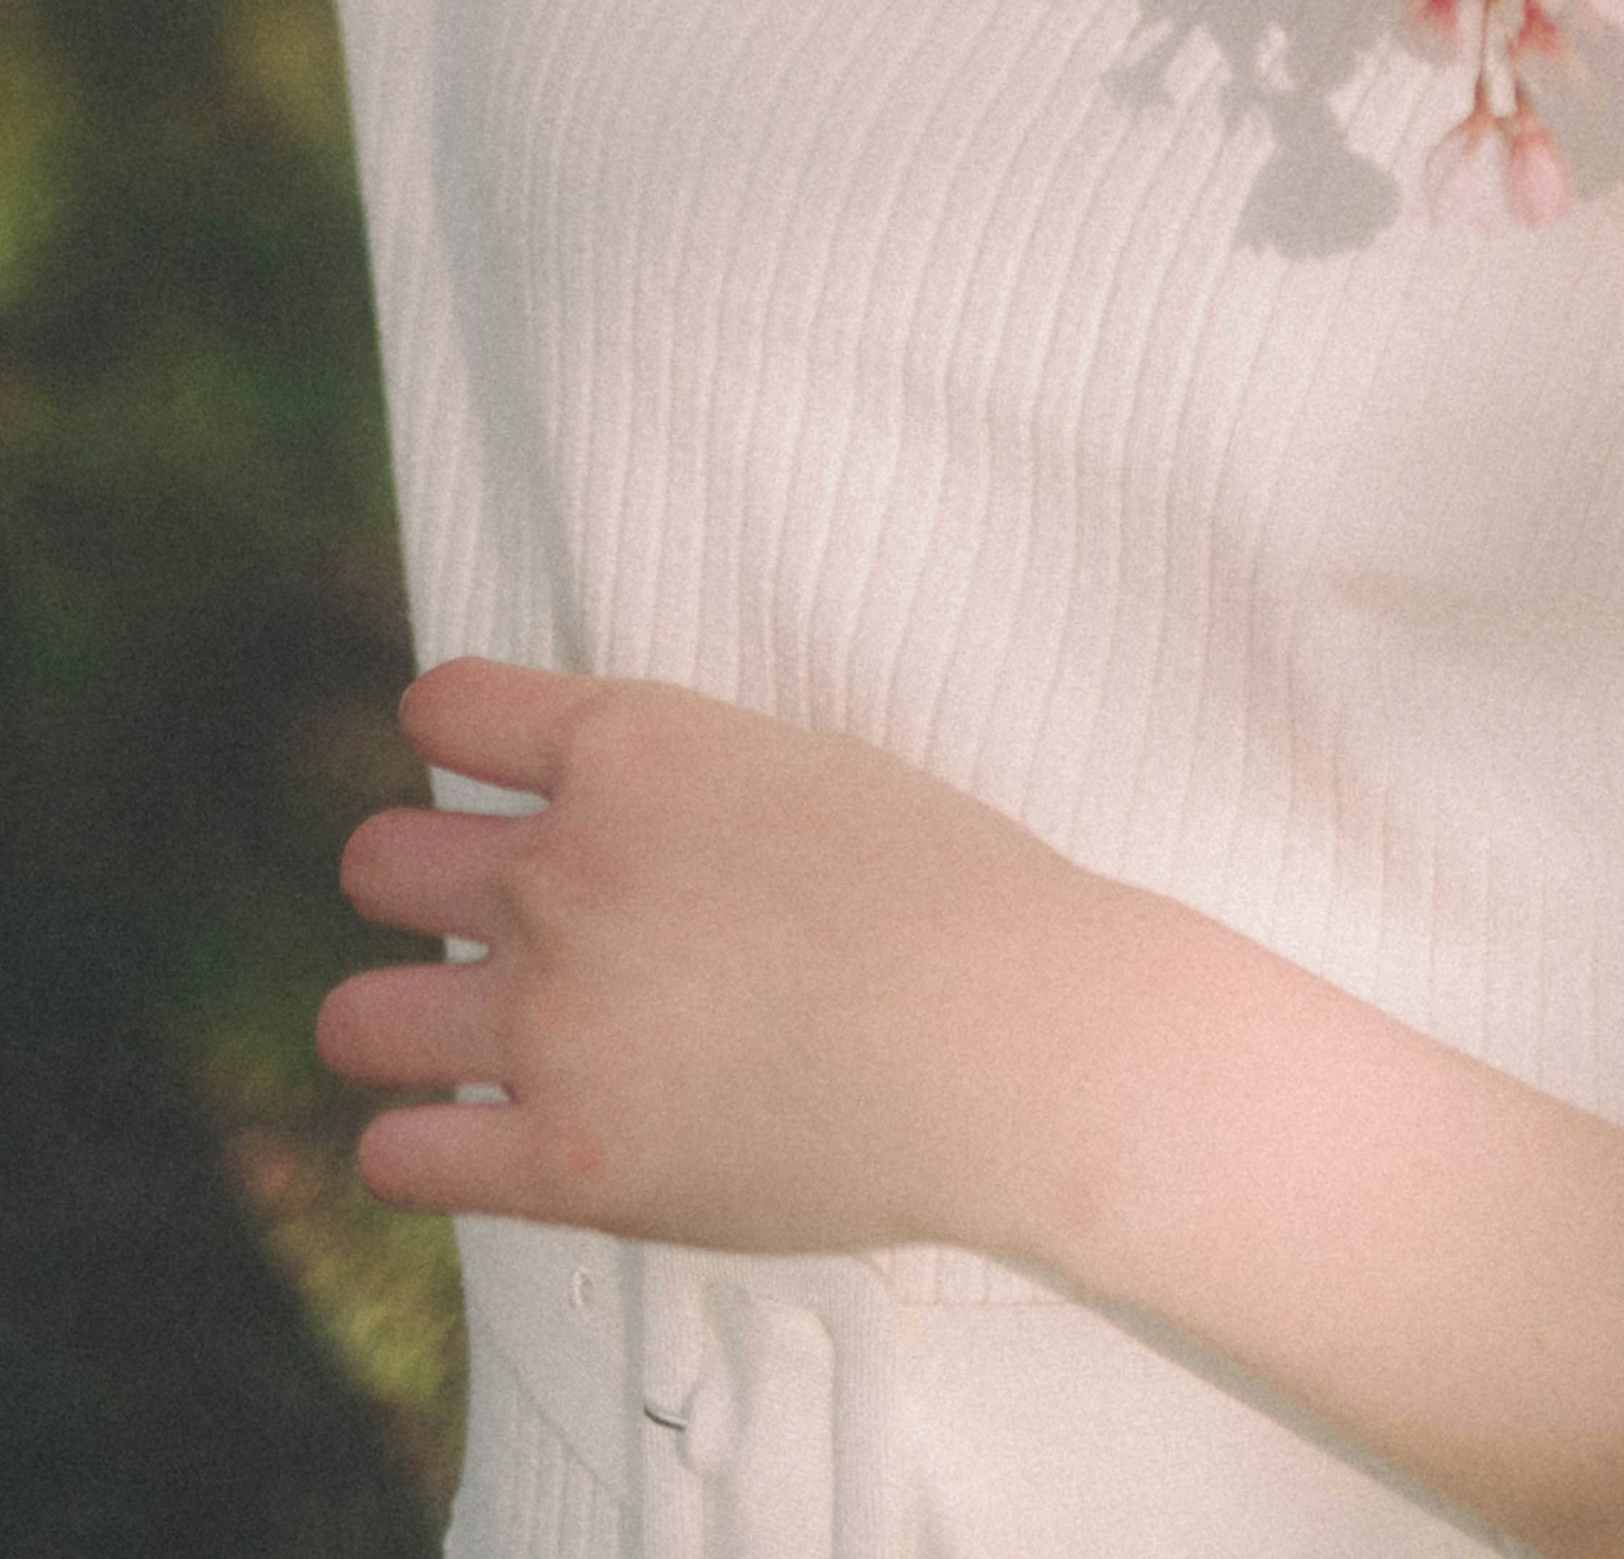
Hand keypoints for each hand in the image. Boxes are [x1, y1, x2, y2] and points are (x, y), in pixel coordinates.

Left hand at [322, 660, 1106, 1261]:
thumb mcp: (799, 766)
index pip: (447, 707)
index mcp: (633, 747)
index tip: (481, 770)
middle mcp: (565, 874)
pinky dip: (421, 1147)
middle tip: (483, 921)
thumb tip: (599, 816)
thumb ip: (674, 787)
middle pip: (380, 864)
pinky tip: (472, 1138)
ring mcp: (553, 1024)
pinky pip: (401, 1158)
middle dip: (413, 883)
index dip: (452, 733)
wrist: (1019, 1039)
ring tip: (456, 1039)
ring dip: (396, 1023)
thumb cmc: (949, 893)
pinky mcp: (566, 1162)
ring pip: (358, 1019)